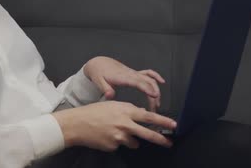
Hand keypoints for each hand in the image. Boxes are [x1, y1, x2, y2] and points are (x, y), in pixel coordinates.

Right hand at [52, 101, 175, 150]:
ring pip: (134, 142)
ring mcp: (119, 137)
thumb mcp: (113, 105)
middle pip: (147, 133)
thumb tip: (141, 114)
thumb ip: (129, 110)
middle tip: (170, 143)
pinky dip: (116, 142)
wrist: (77, 124)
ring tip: (115, 132)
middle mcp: (125, 124)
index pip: (149, 116)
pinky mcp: (113, 146)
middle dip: (160, 139)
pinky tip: (106, 136)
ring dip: (130, 139)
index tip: (173, 125)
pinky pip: (120, 146)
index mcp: (125, 111)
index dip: (162, 121)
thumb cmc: (94, 112)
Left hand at [84, 56, 165, 111]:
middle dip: (154, 94)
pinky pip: (148, 73)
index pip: (138, 82)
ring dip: (156, 89)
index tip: (154, 95)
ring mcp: (134, 73)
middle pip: (147, 82)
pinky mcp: (134, 73)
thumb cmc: (99, 72)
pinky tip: (161, 81)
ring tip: (157, 102)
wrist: (100, 63)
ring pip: (150, 79)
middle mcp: (131, 74)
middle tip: (155, 108)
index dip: (147, 88)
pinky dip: (155, 76)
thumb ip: (105, 89)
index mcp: (123, 77)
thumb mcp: (99, 81)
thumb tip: (110, 95)